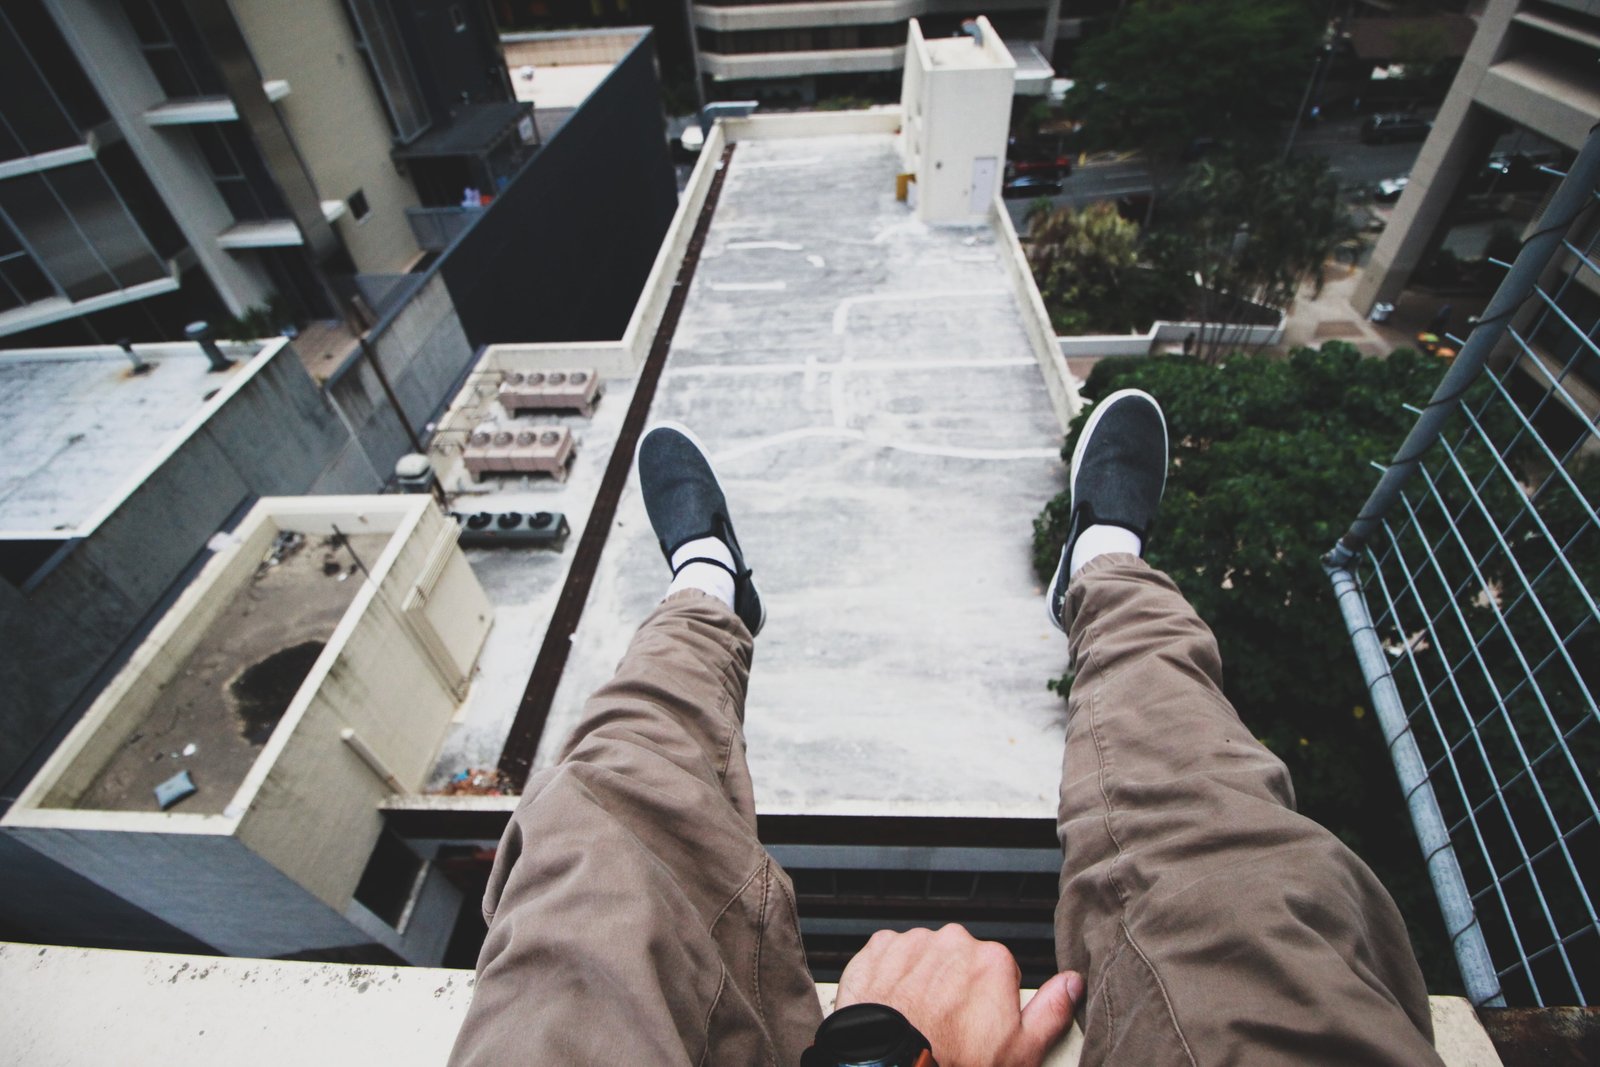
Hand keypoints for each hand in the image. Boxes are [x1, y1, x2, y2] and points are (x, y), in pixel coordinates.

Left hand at [833, 924, 1082, 1066]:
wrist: (891, 1065)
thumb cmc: (953, 1062)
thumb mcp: (1021, 1050)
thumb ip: (1052, 1010)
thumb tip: (1072, 984)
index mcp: (992, 960)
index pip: (998, 971)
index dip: (989, 1001)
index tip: (979, 1023)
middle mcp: (953, 942)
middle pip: (960, 960)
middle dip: (956, 986)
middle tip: (948, 1025)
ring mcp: (913, 943)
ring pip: (925, 957)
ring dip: (924, 980)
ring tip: (920, 1019)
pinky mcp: (878, 950)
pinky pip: (891, 956)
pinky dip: (892, 976)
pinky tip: (896, 1006)